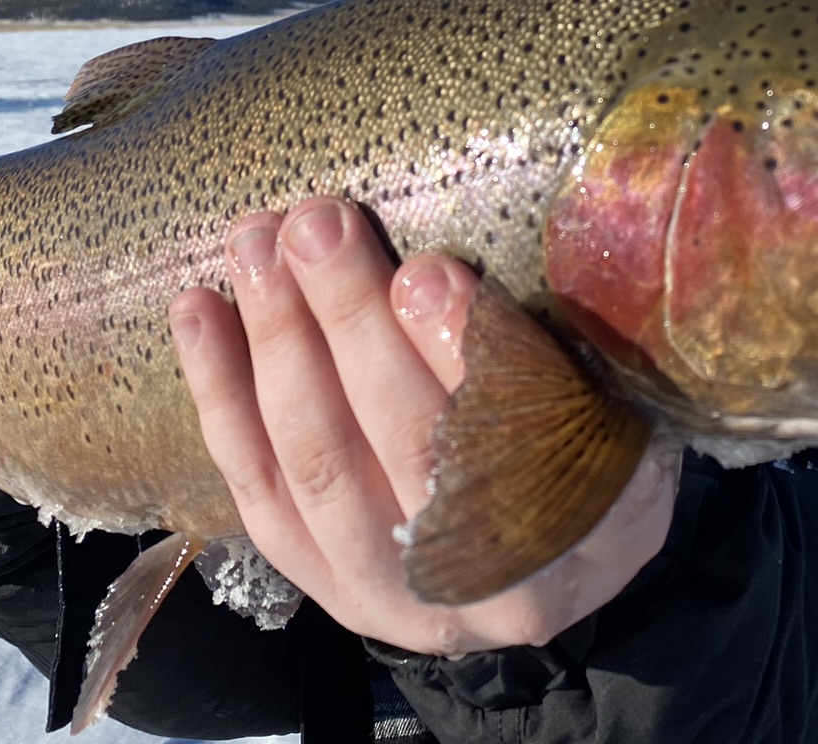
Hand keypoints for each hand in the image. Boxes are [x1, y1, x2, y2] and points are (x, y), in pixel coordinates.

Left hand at [171, 198, 681, 655]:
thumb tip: (451, 269)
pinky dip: (221, 394)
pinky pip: (255, 483)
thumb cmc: (593, 457)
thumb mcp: (619, 412)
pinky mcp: (317, 579)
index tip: (425, 275)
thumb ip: (557, 358)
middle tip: (317, 226)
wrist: (556, 564)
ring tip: (259, 245)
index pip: (509, 444)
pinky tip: (197, 313)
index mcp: (570, 540)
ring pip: (314, 462)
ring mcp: (382, 592)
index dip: (460, 357)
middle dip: (349, 323)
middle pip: (397, 445)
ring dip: (278, 341)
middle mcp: (471, 587)